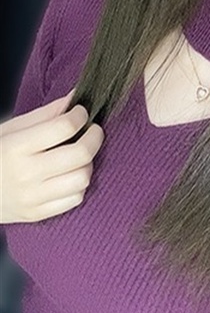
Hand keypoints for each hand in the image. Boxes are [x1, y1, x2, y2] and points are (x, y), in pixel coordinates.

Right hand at [0, 89, 103, 223]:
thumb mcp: (12, 128)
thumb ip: (46, 114)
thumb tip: (75, 98)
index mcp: (17, 147)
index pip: (63, 127)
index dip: (79, 115)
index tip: (80, 112)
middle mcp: (26, 174)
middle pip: (80, 154)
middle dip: (94, 136)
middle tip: (92, 130)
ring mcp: (32, 197)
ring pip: (82, 178)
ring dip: (88, 163)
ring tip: (80, 154)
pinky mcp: (37, 214)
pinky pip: (75, 199)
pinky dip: (78, 184)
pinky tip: (70, 174)